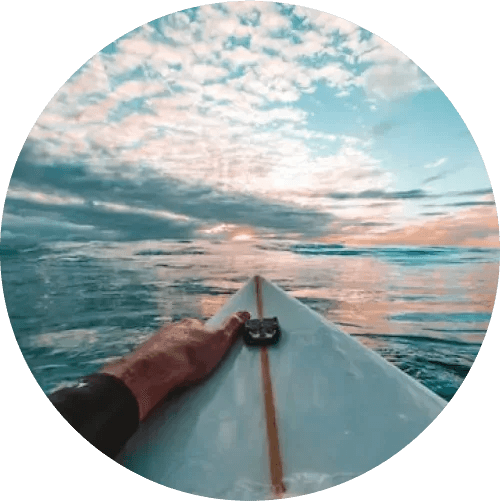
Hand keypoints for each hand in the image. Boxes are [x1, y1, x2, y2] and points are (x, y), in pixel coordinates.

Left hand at [100, 311, 250, 421]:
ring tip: (183, 373)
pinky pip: (158, 360)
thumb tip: (243, 314)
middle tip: (197, 363)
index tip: (210, 348)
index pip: (202, 327)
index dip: (208, 338)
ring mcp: (158, 342)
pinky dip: (163, 366)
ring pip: (170, 347)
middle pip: (185, 336)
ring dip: (175, 356)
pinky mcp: (147, 357)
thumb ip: (231, 326)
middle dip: (190, 347)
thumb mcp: (219, 340)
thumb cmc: (188, 356)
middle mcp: (173, 329)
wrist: (157, 370)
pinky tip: (168, 376)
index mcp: (190, 324)